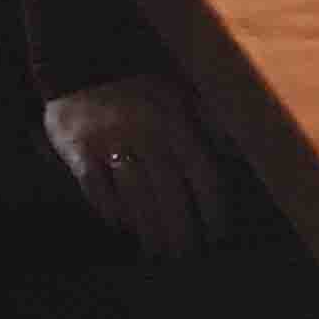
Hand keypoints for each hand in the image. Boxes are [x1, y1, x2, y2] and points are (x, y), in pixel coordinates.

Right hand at [42, 74, 226, 258]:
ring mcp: (110, 141)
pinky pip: (97, 190)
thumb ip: (208, 124)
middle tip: (186, 257)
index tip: (217, 236)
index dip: (213, 210)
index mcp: (175, 121)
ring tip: (156, 252)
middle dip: (181, 232)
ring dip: (149, 231)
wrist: (80, 62)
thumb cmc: (138, 89)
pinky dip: (111, 211)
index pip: (202, 174)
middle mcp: (146, 132)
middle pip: (170, 195)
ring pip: (135, 198)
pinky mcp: (79, 149)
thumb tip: (239, 154)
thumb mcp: (178, 96)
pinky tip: (121, 226)